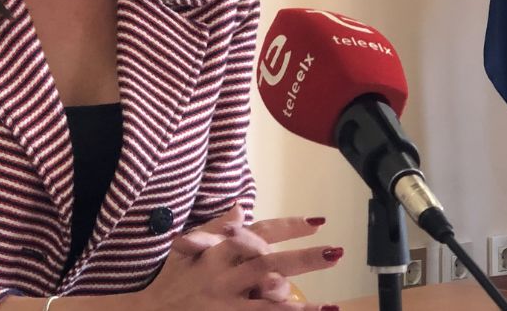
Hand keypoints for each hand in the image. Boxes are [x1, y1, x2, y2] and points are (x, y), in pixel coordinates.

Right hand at [139, 205, 341, 309]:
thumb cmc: (171, 279)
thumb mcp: (190, 249)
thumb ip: (217, 228)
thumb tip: (240, 207)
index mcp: (218, 252)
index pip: (258, 233)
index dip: (288, 227)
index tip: (317, 223)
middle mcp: (223, 275)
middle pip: (270, 263)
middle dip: (303, 259)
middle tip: (335, 252)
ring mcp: (225, 302)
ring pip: (268, 303)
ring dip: (301, 306)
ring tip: (331, 307)